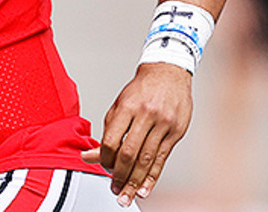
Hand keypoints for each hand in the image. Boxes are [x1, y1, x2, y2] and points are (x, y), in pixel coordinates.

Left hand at [81, 62, 192, 206]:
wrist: (168, 73)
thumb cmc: (141, 90)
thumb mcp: (119, 105)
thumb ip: (108, 130)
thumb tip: (91, 155)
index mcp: (128, 107)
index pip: (112, 140)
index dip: (105, 158)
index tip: (102, 166)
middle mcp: (146, 115)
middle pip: (130, 153)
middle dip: (120, 175)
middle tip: (115, 190)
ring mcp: (163, 124)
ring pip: (147, 159)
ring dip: (135, 181)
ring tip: (127, 195)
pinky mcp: (176, 132)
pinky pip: (162, 158)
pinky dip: (153, 176)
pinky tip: (145, 188)